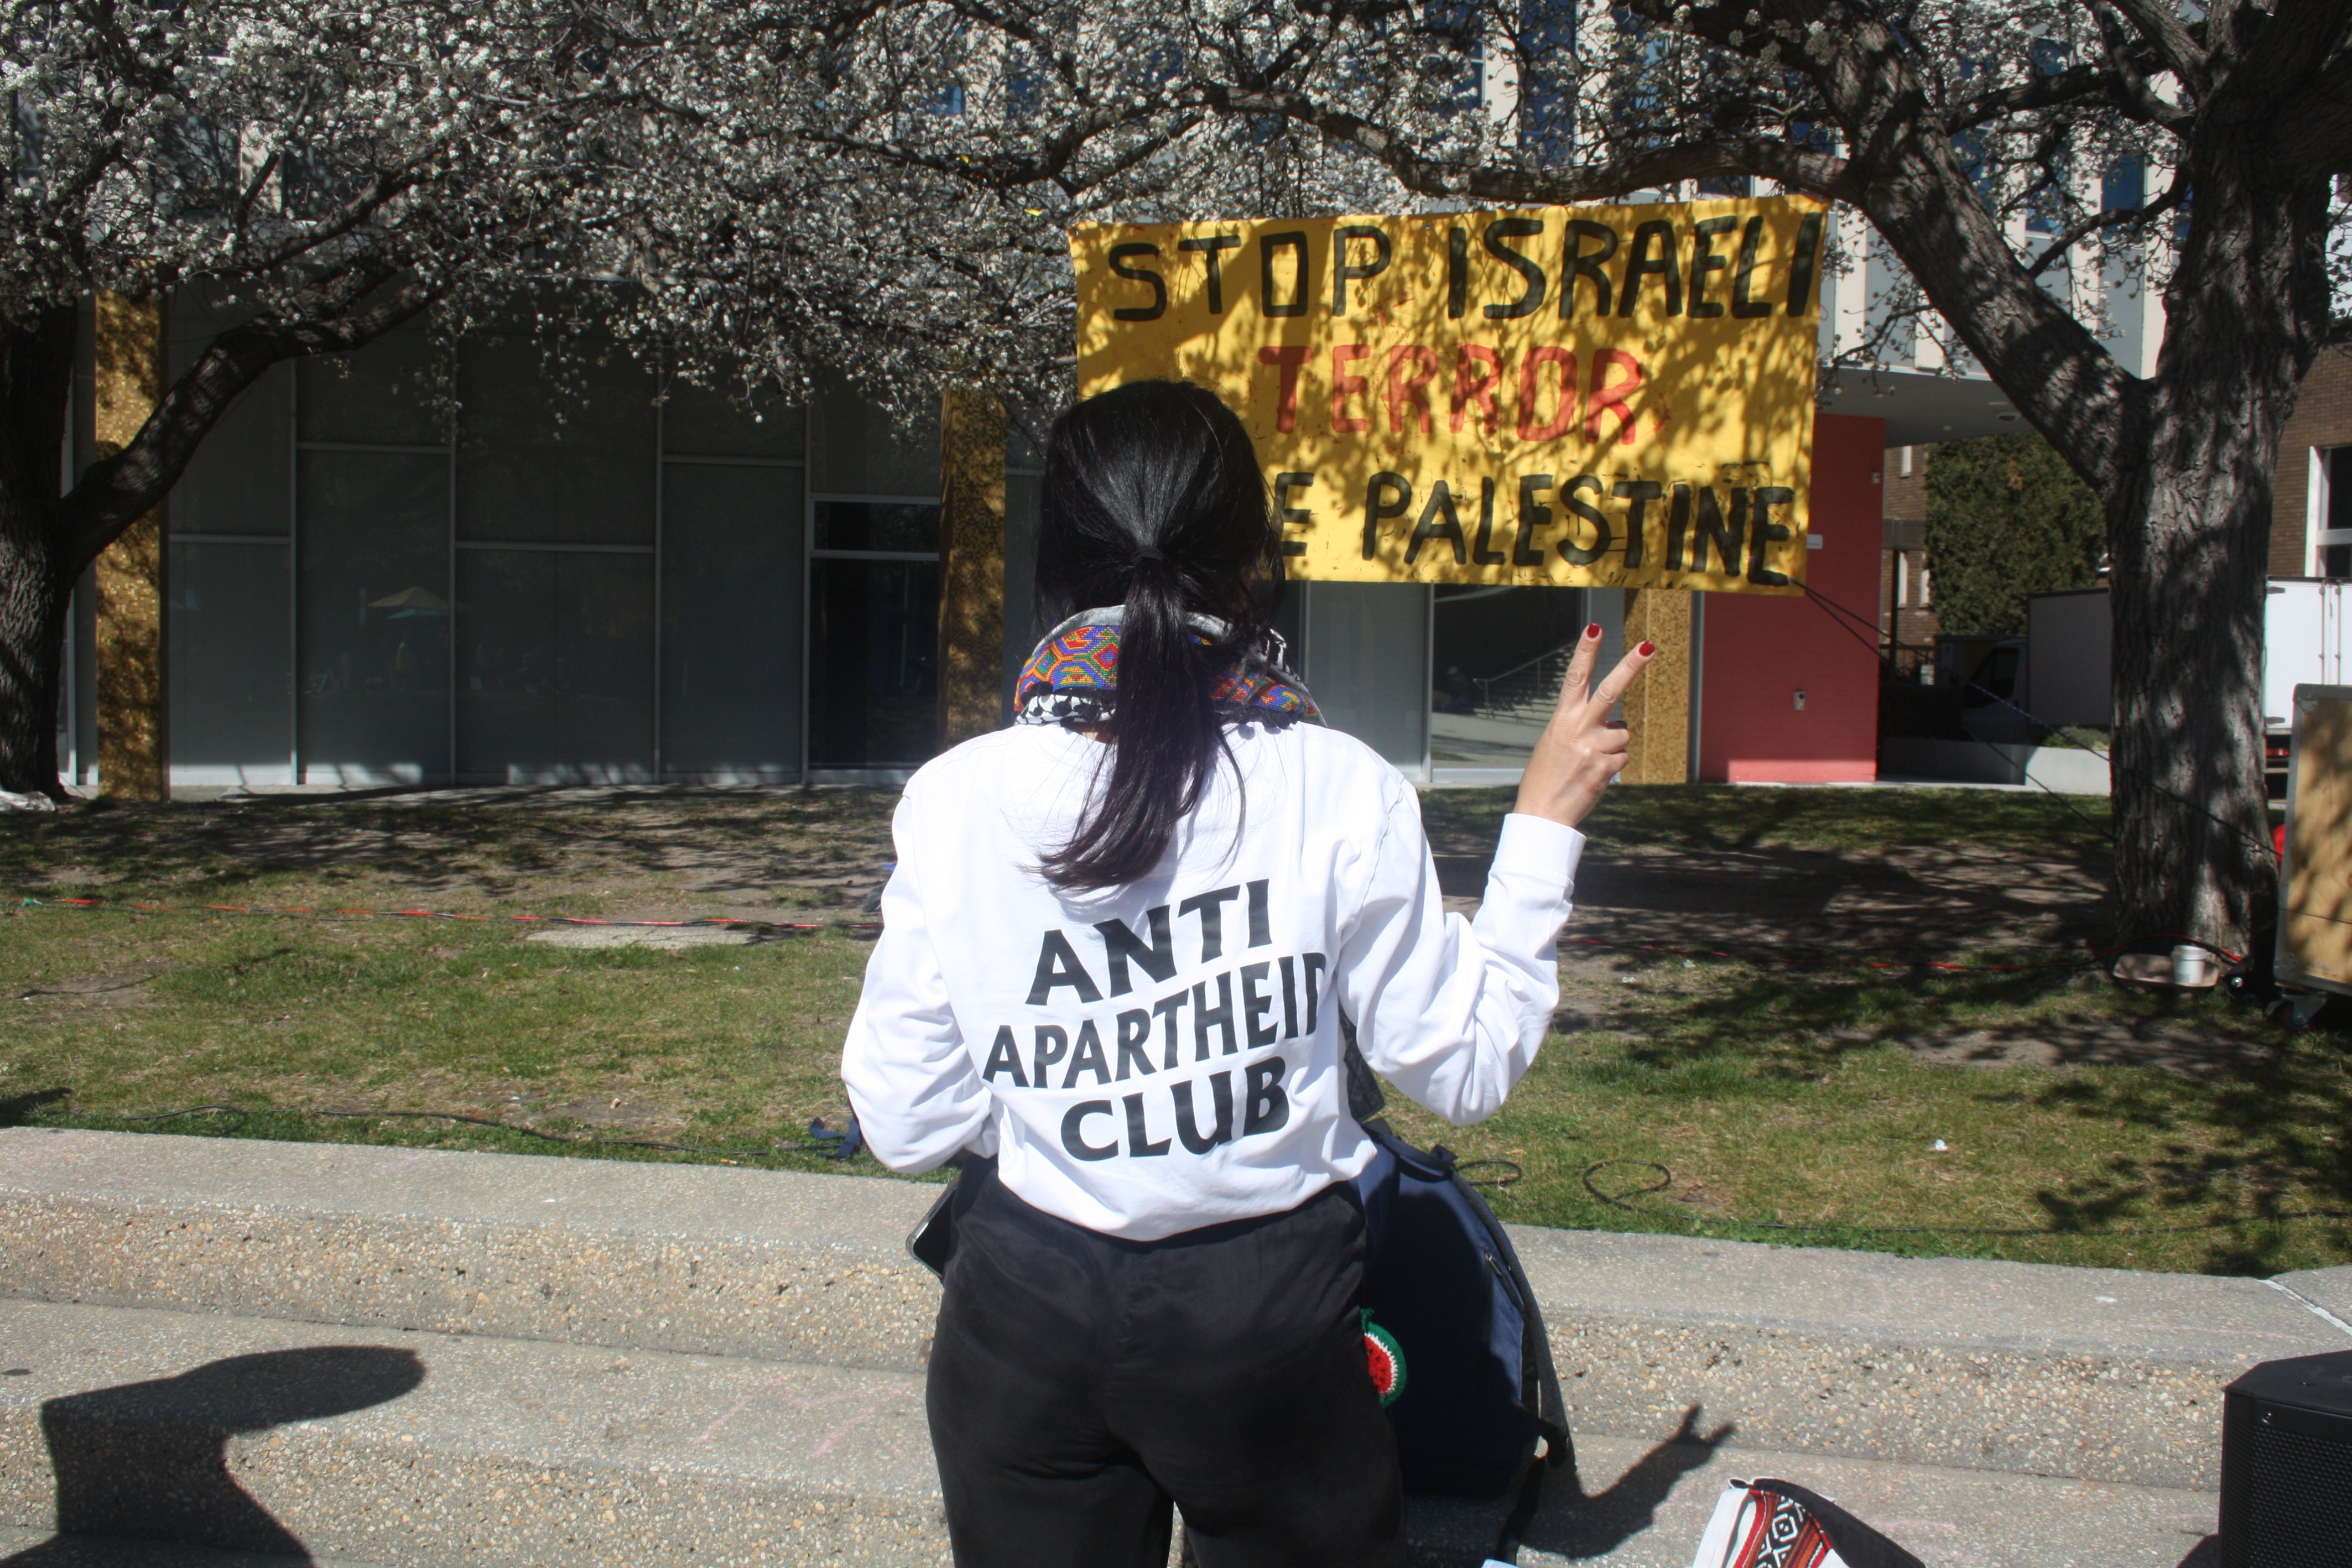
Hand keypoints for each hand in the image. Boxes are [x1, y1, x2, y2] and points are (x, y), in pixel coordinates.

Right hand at [1513, 624, 1654, 829]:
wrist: (1542, 813)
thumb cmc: (1546, 777)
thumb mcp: (1555, 743)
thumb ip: (1580, 728)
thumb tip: (1613, 725)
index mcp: (1562, 719)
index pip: (1575, 677)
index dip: (1585, 651)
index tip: (1595, 627)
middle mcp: (1578, 728)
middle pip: (1610, 690)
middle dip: (1630, 666)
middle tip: (1649, 646)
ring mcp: (1593, 747)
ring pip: (1622, 734)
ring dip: (1613, 747)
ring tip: (1590, 763)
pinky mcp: (1606, 768)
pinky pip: (1622, 758)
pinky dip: (1612, 767)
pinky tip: (1594, 776)